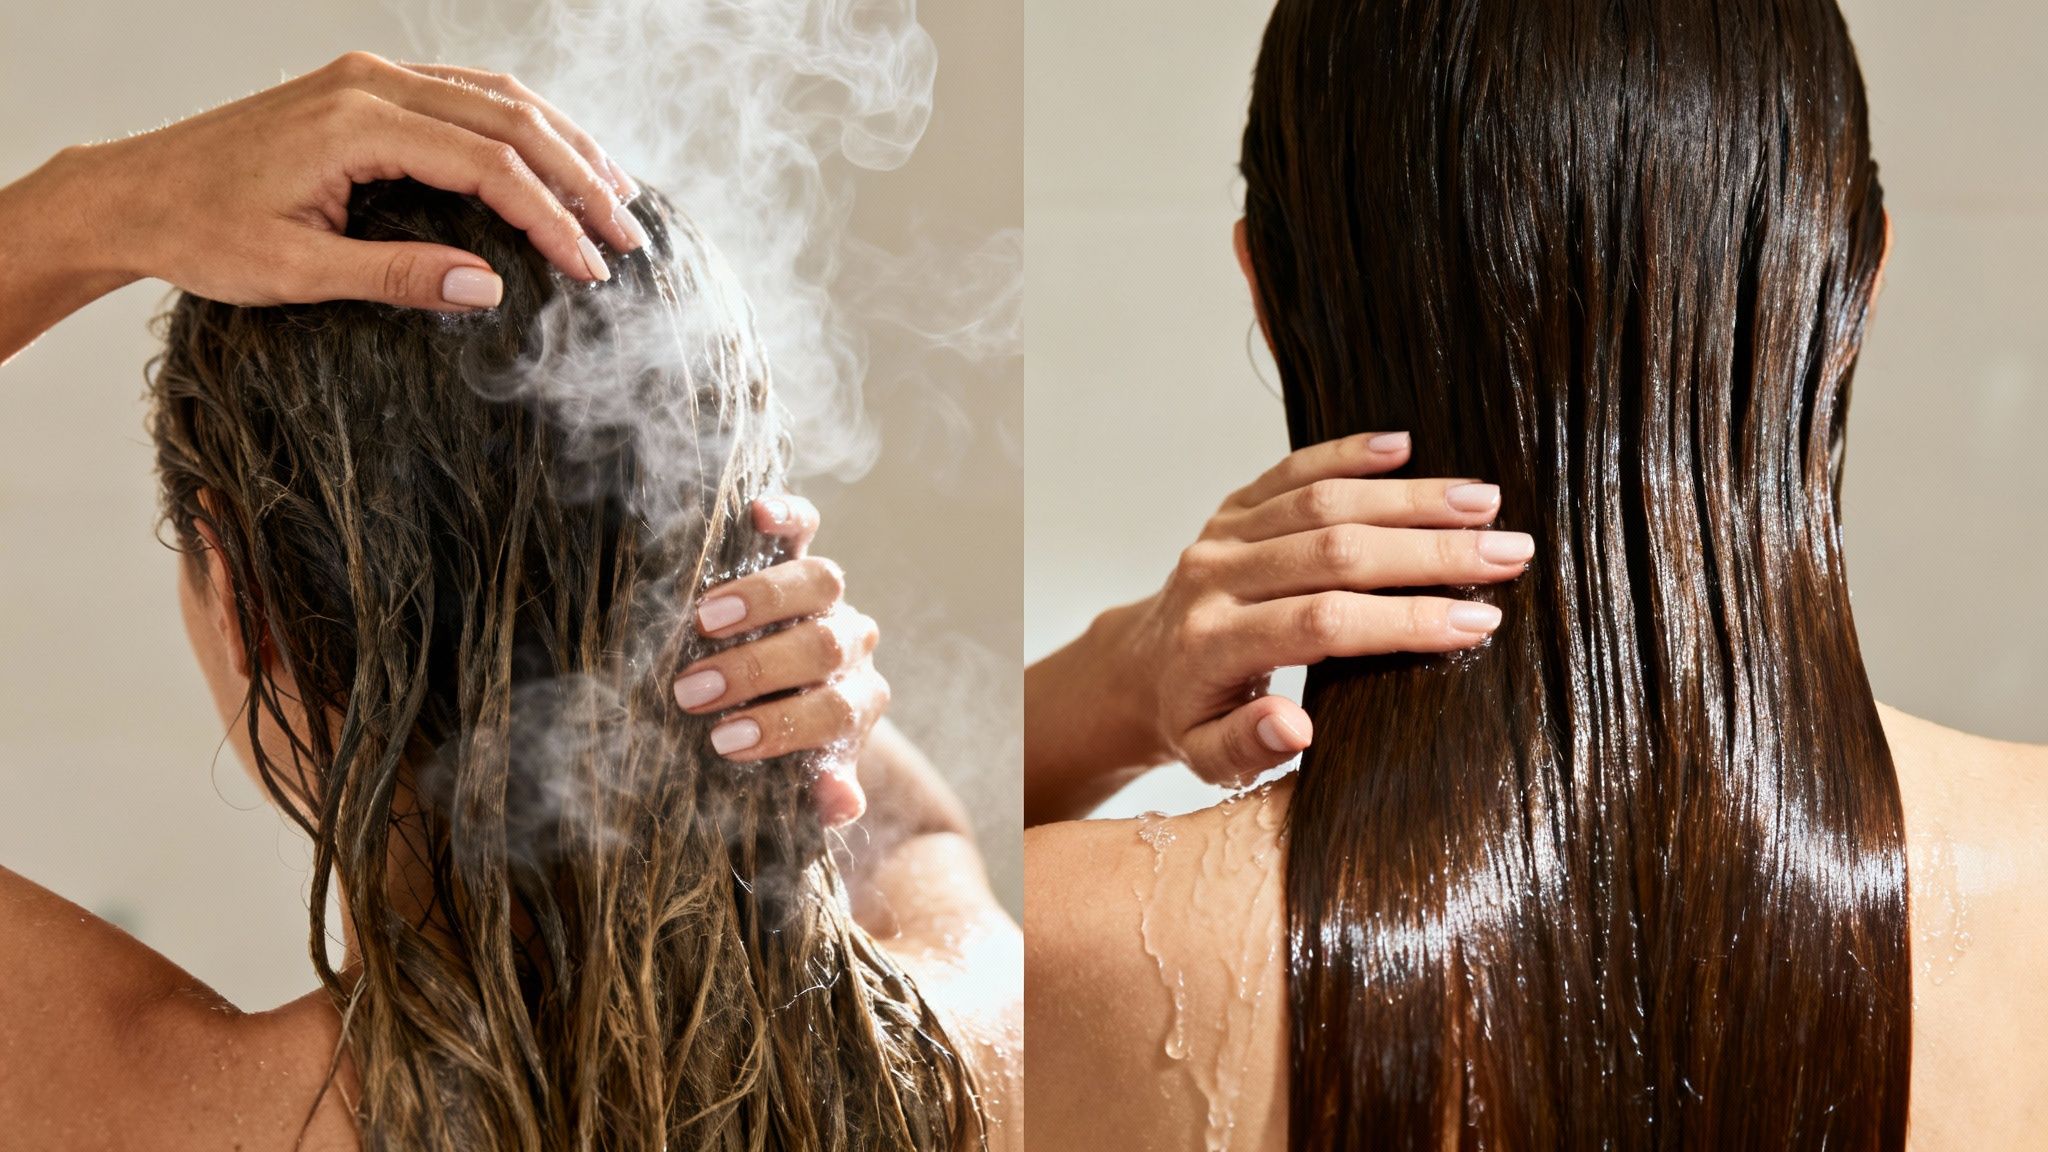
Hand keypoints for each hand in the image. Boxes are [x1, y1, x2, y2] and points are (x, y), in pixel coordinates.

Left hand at [75, 51, 645, 310]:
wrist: (130, 192)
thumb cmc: (201, 234)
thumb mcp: (296, 272)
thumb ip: (398, 275)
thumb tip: (491, 287)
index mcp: (357, 124)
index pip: (490, 166)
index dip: (552, 219)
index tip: (592, 270)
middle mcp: (370, 84)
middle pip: (512, 120)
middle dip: (581, 179)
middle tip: (630, 237)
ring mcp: (369, 78)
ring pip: (499, 97)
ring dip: (564, 145)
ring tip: (616, 195)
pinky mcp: (365, 89)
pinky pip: (468, 94)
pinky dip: (524, 128)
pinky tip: (555, 161)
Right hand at [672, 496, 885, 827]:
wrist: (788, 689)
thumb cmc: (783, 742)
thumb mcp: (800, 775)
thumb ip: (822, 791)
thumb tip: (838, 804)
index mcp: (854, 701)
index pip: (833, 710)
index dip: (782, 725)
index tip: (725, 742)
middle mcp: (849, 644)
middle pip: (823, 646)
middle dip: (757, 672)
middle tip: (693, 692)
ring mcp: (828, 598)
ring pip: (820, 581)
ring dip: (763, 600)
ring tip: (705, 621)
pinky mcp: (801, 552)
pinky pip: (806, 525)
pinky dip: (788, 515)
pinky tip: (756, 514)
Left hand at [1121, 431, 1530, 785]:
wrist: (1139, 668)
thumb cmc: (1192, 720)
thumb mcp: (1211, 757)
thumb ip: (1249, 745)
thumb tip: (1296, 728)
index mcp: (1214, 644)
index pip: (1323, 622)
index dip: (1403, 620)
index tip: (1479, 621)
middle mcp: (1215, 578)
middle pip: (1334, 551)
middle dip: (1430, 551)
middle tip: (1510, 552)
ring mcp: (1222, 534)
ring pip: (1323, 501)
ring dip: (1409, 497)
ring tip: (1485, 501)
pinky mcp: (1232, 507)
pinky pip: (1292, 470)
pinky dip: (1348, 453)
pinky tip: (1406, 446)